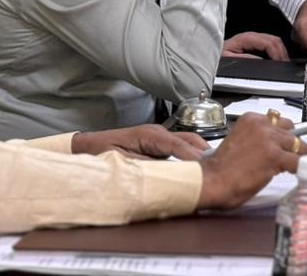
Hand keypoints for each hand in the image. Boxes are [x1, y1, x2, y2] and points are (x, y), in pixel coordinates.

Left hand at [72, 124, 208, 160]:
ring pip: (186, 141)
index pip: (177, 144)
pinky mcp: (158, 144)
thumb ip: (143, 166)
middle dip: (204, 151)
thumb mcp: (119, 162)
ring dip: (199, 152)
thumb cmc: (100, 152)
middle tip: (220, 165)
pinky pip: (180, 147)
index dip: (192, 156)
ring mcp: (159, 137)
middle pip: (188, 139)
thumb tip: (164, 174)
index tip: (205, 166)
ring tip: (213, 166)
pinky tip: (197, 165)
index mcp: (150, 134)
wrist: (86, 146)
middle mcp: (158, 132)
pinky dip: (191, 154)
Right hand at [197, 112, 306, 209]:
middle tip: (286, 154)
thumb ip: (255, 135)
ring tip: (291, 165)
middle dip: (289, 143)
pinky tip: (295, 172)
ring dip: (296, 155)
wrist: (212, 180)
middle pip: (290, 130)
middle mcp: (262, 125)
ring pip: (297, 144)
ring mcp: (270, 140)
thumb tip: (270, 142)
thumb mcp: (238, 138)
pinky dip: (299, 167)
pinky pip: (298, 160)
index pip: (277, 120)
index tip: (281, 143)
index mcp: (251, 119)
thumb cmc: (221, 166)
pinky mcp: (275, 157)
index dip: (281, 134)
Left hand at [222, 31, 289, 60]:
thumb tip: (263, 61)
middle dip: (282, 53)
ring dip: (281, 52)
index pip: (268, 42)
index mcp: (245, 38)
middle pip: (274, 40)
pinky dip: (277, 52)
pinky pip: (271, 45)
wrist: (209, 56)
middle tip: (286, 66)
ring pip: (275, 41)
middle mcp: (251, 36)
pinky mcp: (255, 44)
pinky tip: (278, 61)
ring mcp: (254, 39)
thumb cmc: (217, 59)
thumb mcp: (229, 61)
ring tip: (284, 64)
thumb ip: (246, 60)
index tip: (281, 64)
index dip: (277, 53)